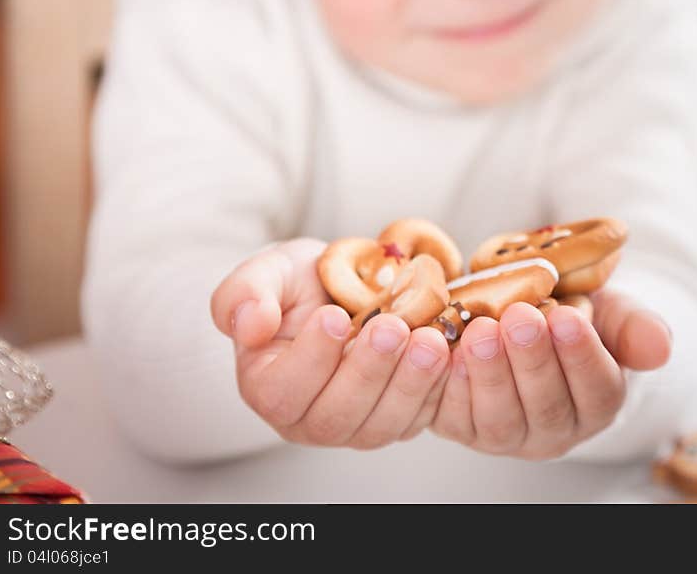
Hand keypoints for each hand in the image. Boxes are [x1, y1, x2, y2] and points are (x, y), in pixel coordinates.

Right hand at [210, 238, 450, 448]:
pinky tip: (452, 353)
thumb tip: (250, 324)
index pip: (283, 392)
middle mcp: (309, 419)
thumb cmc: (297, 283)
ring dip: (410, 384)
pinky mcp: (396, 417)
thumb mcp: (265, 272)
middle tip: (393, 327)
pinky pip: (419, 417)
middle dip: (369, 371)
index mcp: (268, 387)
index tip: (334, 317)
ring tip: (430, 340)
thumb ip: (244, 294)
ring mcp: (356, 423)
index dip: (311, 359)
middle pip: (337, 415)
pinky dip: (438, 389)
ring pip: (382, 423)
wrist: (339, 287)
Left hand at [430, 289, 671, 460]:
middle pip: (544, 408)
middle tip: (520, 316)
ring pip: (497, 419)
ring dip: (488, 374)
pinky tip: (438, 347)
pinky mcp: (457, 423)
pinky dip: (441, 383)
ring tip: (481, 330)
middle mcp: (550, 430)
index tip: (567, 316)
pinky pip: (447, 414)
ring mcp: (502, 432)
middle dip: (531, 361)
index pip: (596, 391)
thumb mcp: (610, 311)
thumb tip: (660, 346)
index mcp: (595, 404)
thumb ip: (635, 327)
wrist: (521, 313)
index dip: (581, 355)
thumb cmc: (571, 314)